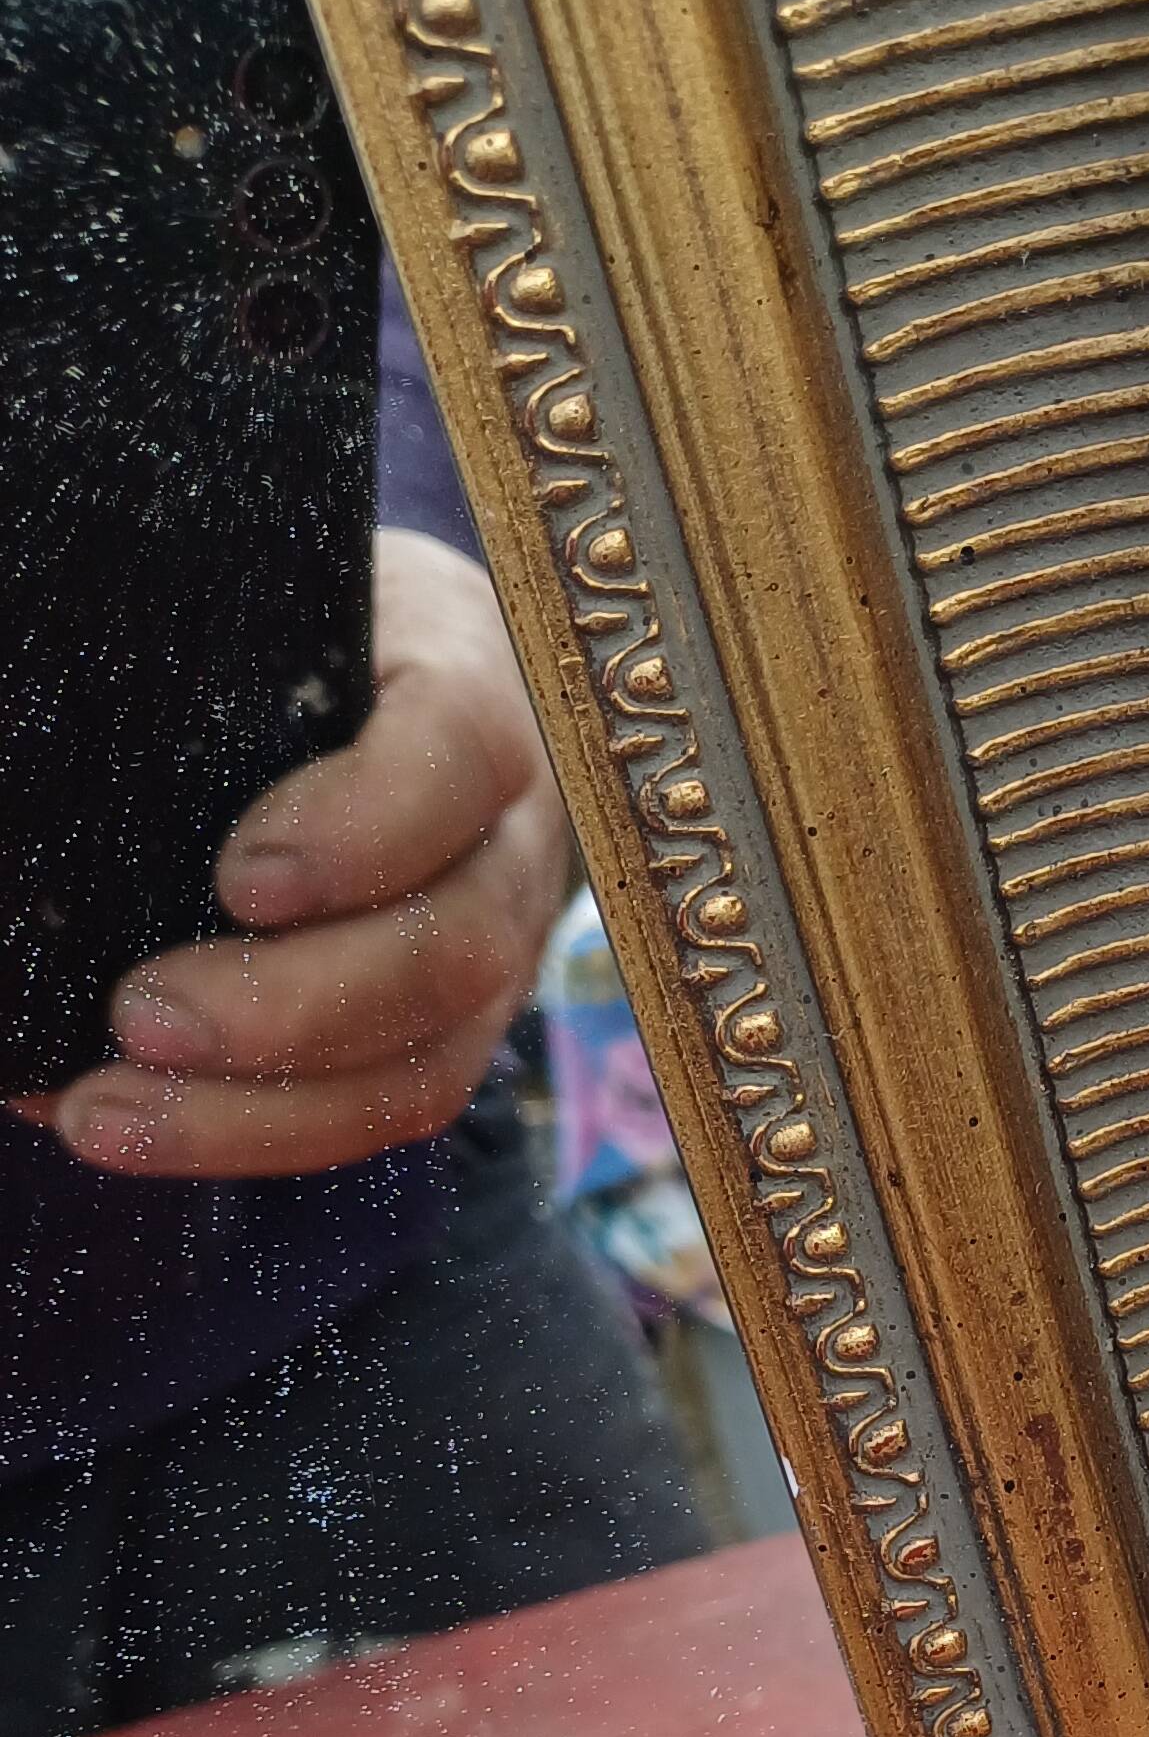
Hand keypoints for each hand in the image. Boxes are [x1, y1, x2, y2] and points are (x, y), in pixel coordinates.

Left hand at [14, 528, 564, 1177]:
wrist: (396, 680)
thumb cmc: (305, 626)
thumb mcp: (272, 599)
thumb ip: (194, 656)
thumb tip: (24, 732)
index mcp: (480, 690)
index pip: (461, 758)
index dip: (364, 830)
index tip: (241, 877)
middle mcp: (513, 841)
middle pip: (453, 950)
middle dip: (293, 1004)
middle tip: (138, 1015)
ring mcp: (496, 954)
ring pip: (422, 1067)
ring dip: (258, 1112)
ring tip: (101, 1113)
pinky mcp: (447, 1036)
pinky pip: (374, 1116)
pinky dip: (248, 1137)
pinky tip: (126, 1124)